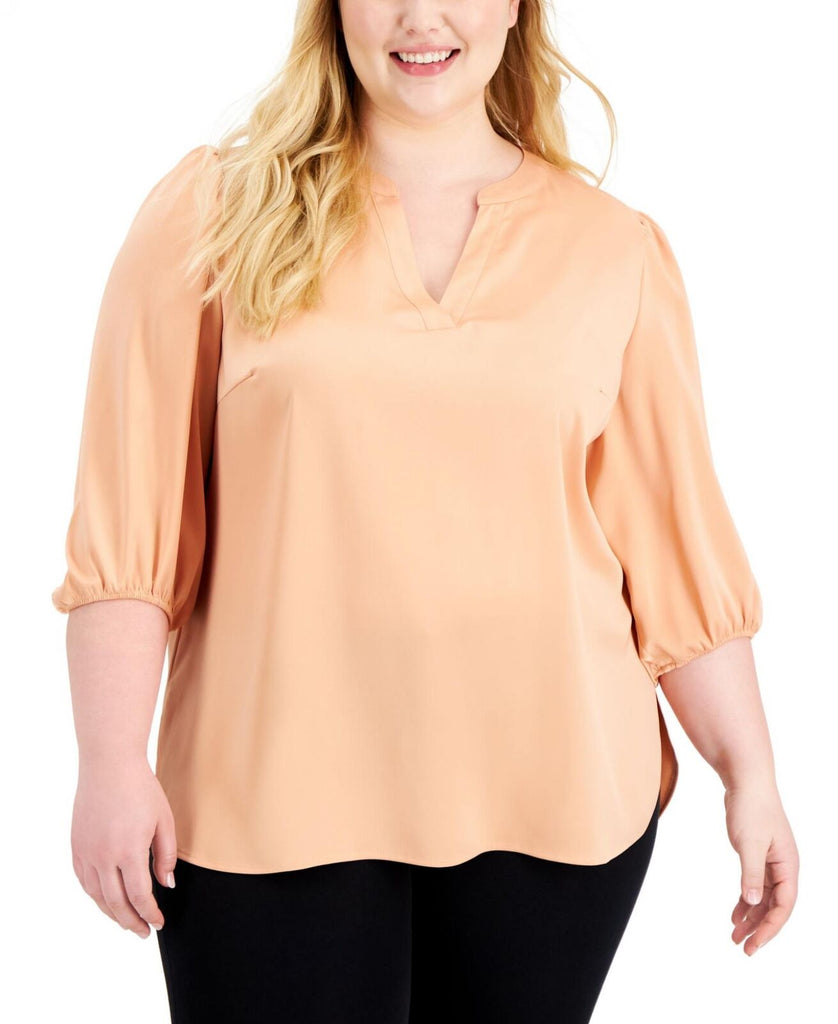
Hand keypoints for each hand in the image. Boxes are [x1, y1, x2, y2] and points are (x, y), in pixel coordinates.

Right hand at [71, 757, 177, 937]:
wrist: (109, 764)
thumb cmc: (141, 788)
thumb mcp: (164, 820)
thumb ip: (165, 855)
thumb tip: (167, 885)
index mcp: (129, 850)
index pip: (139, 896)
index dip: (150, 913)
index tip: (159, 923)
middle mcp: (104, 856)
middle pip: (116, 903)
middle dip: (132, 922)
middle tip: (144, 932)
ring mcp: (86, 852)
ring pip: (97, 896)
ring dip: (112, 913)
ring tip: (127, 921)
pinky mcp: (76, 846)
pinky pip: (84, 880)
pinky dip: (96, 896)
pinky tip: (107, 900)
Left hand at [724, 783, 798, 955]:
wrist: (746, 781)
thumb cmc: (751, 808)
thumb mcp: (749, 843)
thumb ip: (751, 874)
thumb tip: (754, 904)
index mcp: (789, 865)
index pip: (784, 906)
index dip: (770, 928)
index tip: (754, 945)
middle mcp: (784, 867)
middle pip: (775, 906)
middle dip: (760, 929)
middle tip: (743, 948)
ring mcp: (772, 862)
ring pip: (764, 899)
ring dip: (751, 918)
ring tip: (734, 936)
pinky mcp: (758, 856)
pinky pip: (755, 886)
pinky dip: (745, 901)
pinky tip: (734, 915)